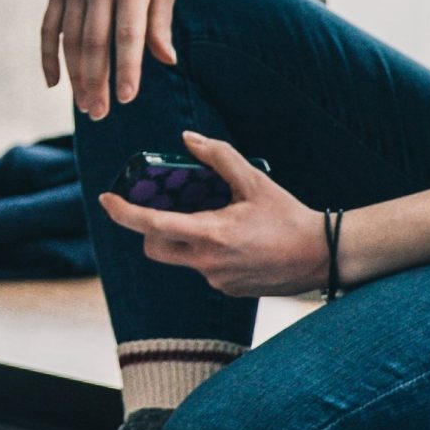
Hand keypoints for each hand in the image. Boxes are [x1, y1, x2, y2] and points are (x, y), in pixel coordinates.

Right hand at [42, 0, 177, 117]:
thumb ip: (160, 22)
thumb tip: (166, 60)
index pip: (128, 33)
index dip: (127, 68)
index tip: (127, 98)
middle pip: (95, 42)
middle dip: (96, 82)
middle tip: (99, 113)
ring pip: (71, 40)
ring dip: (75, 76)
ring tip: (84, 105)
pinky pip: (49, 28)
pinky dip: (49, 57)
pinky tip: (55, 83)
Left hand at [98, 132, 324, 296]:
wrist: (323, 256)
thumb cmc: (289, 217)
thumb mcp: (255, 181)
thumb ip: (219, 157)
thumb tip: (188, 139)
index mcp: (210, 234)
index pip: (151, 226)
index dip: (123, 213)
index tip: (106, 200)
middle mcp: (206, 262)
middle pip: (154, 247)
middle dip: (151, 229)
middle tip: (165, 208)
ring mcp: (216, 279)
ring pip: (180, 258)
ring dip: (183, 238)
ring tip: (215, 219)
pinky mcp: (228, 289)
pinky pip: (203, 268)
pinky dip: (207, 251)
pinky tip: (236, 240)